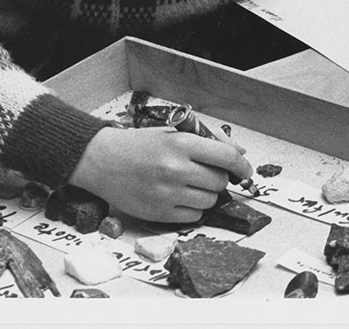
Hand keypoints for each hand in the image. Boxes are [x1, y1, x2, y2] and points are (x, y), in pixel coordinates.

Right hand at [68, 126, 250, 222]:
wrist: (102, 160)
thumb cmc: (140, 145)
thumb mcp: (175, 133)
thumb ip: (211, 141)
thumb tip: (241, 153)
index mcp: (182, 144)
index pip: (227, 157)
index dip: (242, 166)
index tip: (245, 171)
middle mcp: (175, 169)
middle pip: (220, 182)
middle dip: (220, 179)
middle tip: (208, 174)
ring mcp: (166, 193)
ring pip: (209, 201)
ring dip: (206, 194)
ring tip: (190, 184)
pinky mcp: (157, 213)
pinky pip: (193, 216)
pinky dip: (192, 208)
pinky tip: (179, 196)